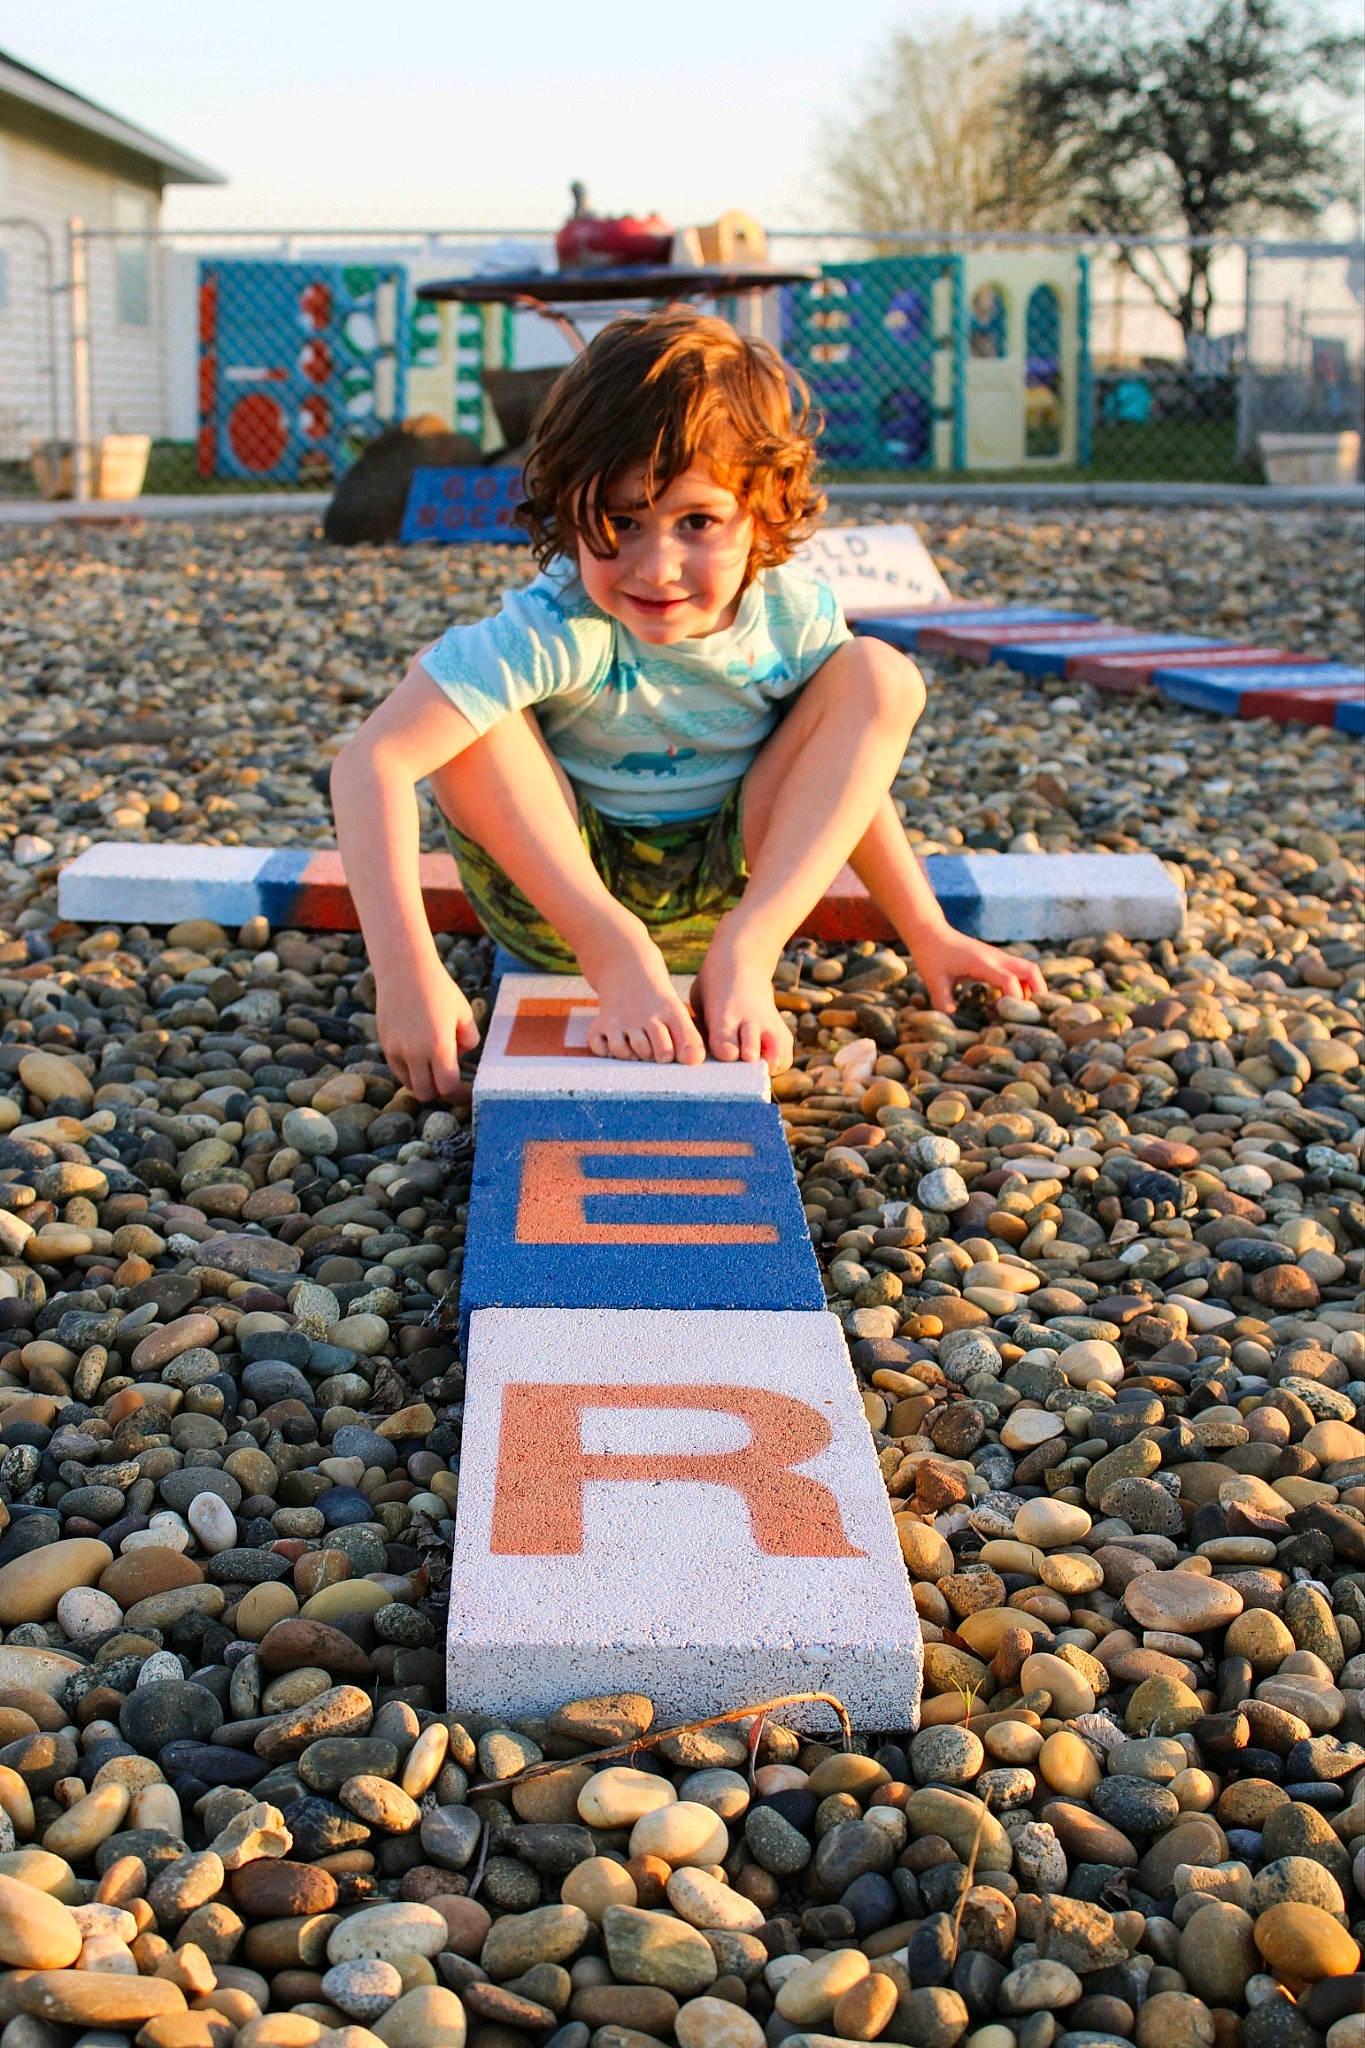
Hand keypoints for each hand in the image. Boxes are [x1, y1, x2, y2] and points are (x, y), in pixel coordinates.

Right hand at [375, 960, 479, 1099]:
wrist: (405, 969)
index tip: (465, 1093)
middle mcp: (415, 1052)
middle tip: (449, 1081)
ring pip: (410, 1084)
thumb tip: (461, 1057)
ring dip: (423, 1082)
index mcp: (439, 1046)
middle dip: (439, 1091)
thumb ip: (469, 1040)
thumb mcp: (464, 1013)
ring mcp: (396, 1050)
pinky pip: (398, 1070)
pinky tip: (420, 1056)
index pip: (448, 1088)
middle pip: (426, 1093)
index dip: (458, 1095)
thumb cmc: (440, 989)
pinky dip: (410, 1071)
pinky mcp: (385, 1044)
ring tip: (434, 1065)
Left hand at [909, 925, 1046, 1013]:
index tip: (1005, 1018)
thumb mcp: (933, 981)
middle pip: (1031, 971)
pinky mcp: (996, 958)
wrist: (930, 932)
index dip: (1014, 1001)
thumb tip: (955, 1023)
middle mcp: (996, 957)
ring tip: (1022, 1011)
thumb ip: (944, 1002)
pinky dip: (1022, 984)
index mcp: (982, 962)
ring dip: (1032, 988)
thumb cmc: (931, 956)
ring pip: (1028, 969)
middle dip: (1038, 992)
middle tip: (1033, 1015)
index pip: (1010, 981)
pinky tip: (1009, 1001)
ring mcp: (998, 956)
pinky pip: (1018, 970)